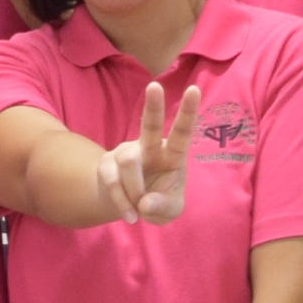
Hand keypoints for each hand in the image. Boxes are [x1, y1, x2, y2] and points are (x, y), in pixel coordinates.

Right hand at [94, 83, 201, 224]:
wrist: (129, 207)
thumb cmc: (157, 201)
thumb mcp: (170, 210)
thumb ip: (163, 207)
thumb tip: (145, 203)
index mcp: (173, 154)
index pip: (183, 132)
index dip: (189, 112)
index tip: (195, 89)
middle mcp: (150, 147)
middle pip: (151, 125)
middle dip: (153, 106)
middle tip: (155, 86)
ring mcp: (126, 153)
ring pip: (128, 162)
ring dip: (135, 189)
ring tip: (140, 208)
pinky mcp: (107, 164)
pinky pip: (112, 181)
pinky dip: (122, 202)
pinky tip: (131, 216)